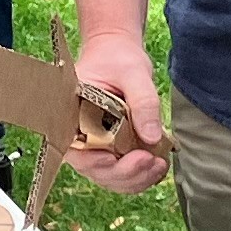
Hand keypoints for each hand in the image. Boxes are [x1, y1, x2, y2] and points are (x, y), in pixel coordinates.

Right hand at [64, 31, 170, 192]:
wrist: (116, 51)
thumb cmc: (116, 57)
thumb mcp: (133, 73)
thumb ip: (143, 102)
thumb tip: (152, 137)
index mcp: (70, 116)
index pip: (79, 153)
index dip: (102, 165)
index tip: (131, 158)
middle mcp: (77, 135)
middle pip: (96, 171)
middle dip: (127, 174)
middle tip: (152, 161)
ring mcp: (93, 144)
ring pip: (110, 177)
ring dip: (135, 179)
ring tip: (159, 164)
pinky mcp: (109, 148)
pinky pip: (121, 172)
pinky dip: (139, 175)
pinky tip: (157, 164)